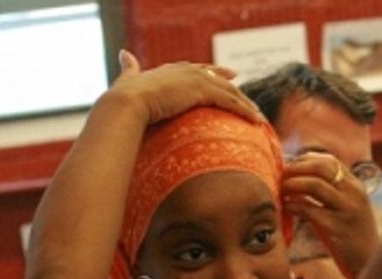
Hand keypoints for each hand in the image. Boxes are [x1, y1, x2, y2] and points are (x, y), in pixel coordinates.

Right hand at [109, 51, 263, 126]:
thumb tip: (123, 54)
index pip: (200, 69)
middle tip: (250, 100)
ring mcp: (196, 79)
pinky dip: (245, 111)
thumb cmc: (125, 97)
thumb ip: (129, 68)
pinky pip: (230, 101)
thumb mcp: (129, 79)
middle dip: (236, 88)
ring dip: (245, 104)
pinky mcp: (202, 91)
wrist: (129, 101)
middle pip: (219, 78)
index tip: (230, 74)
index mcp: (173, 69)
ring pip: (229, 91)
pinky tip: (256, 121)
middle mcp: (187, 70)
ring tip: (258, 116)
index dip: (215, 72)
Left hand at [282, 152, 379, 278]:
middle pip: (320, 167)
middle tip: (282, 177)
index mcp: (356, 186)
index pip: (328, 161)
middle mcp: (354, 193)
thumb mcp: (347, 207)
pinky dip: (294, 205)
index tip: (290, 169)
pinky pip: (310, 210)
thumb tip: (298, 176)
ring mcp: (347, 210)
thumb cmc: (352, 236)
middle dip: (296, 169)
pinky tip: (288, 208)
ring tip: (282, 191)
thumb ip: (330, 192)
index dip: (305, 161)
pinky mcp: (338, 228)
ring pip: (315, 185)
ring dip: (293, 185)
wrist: (369, 261)